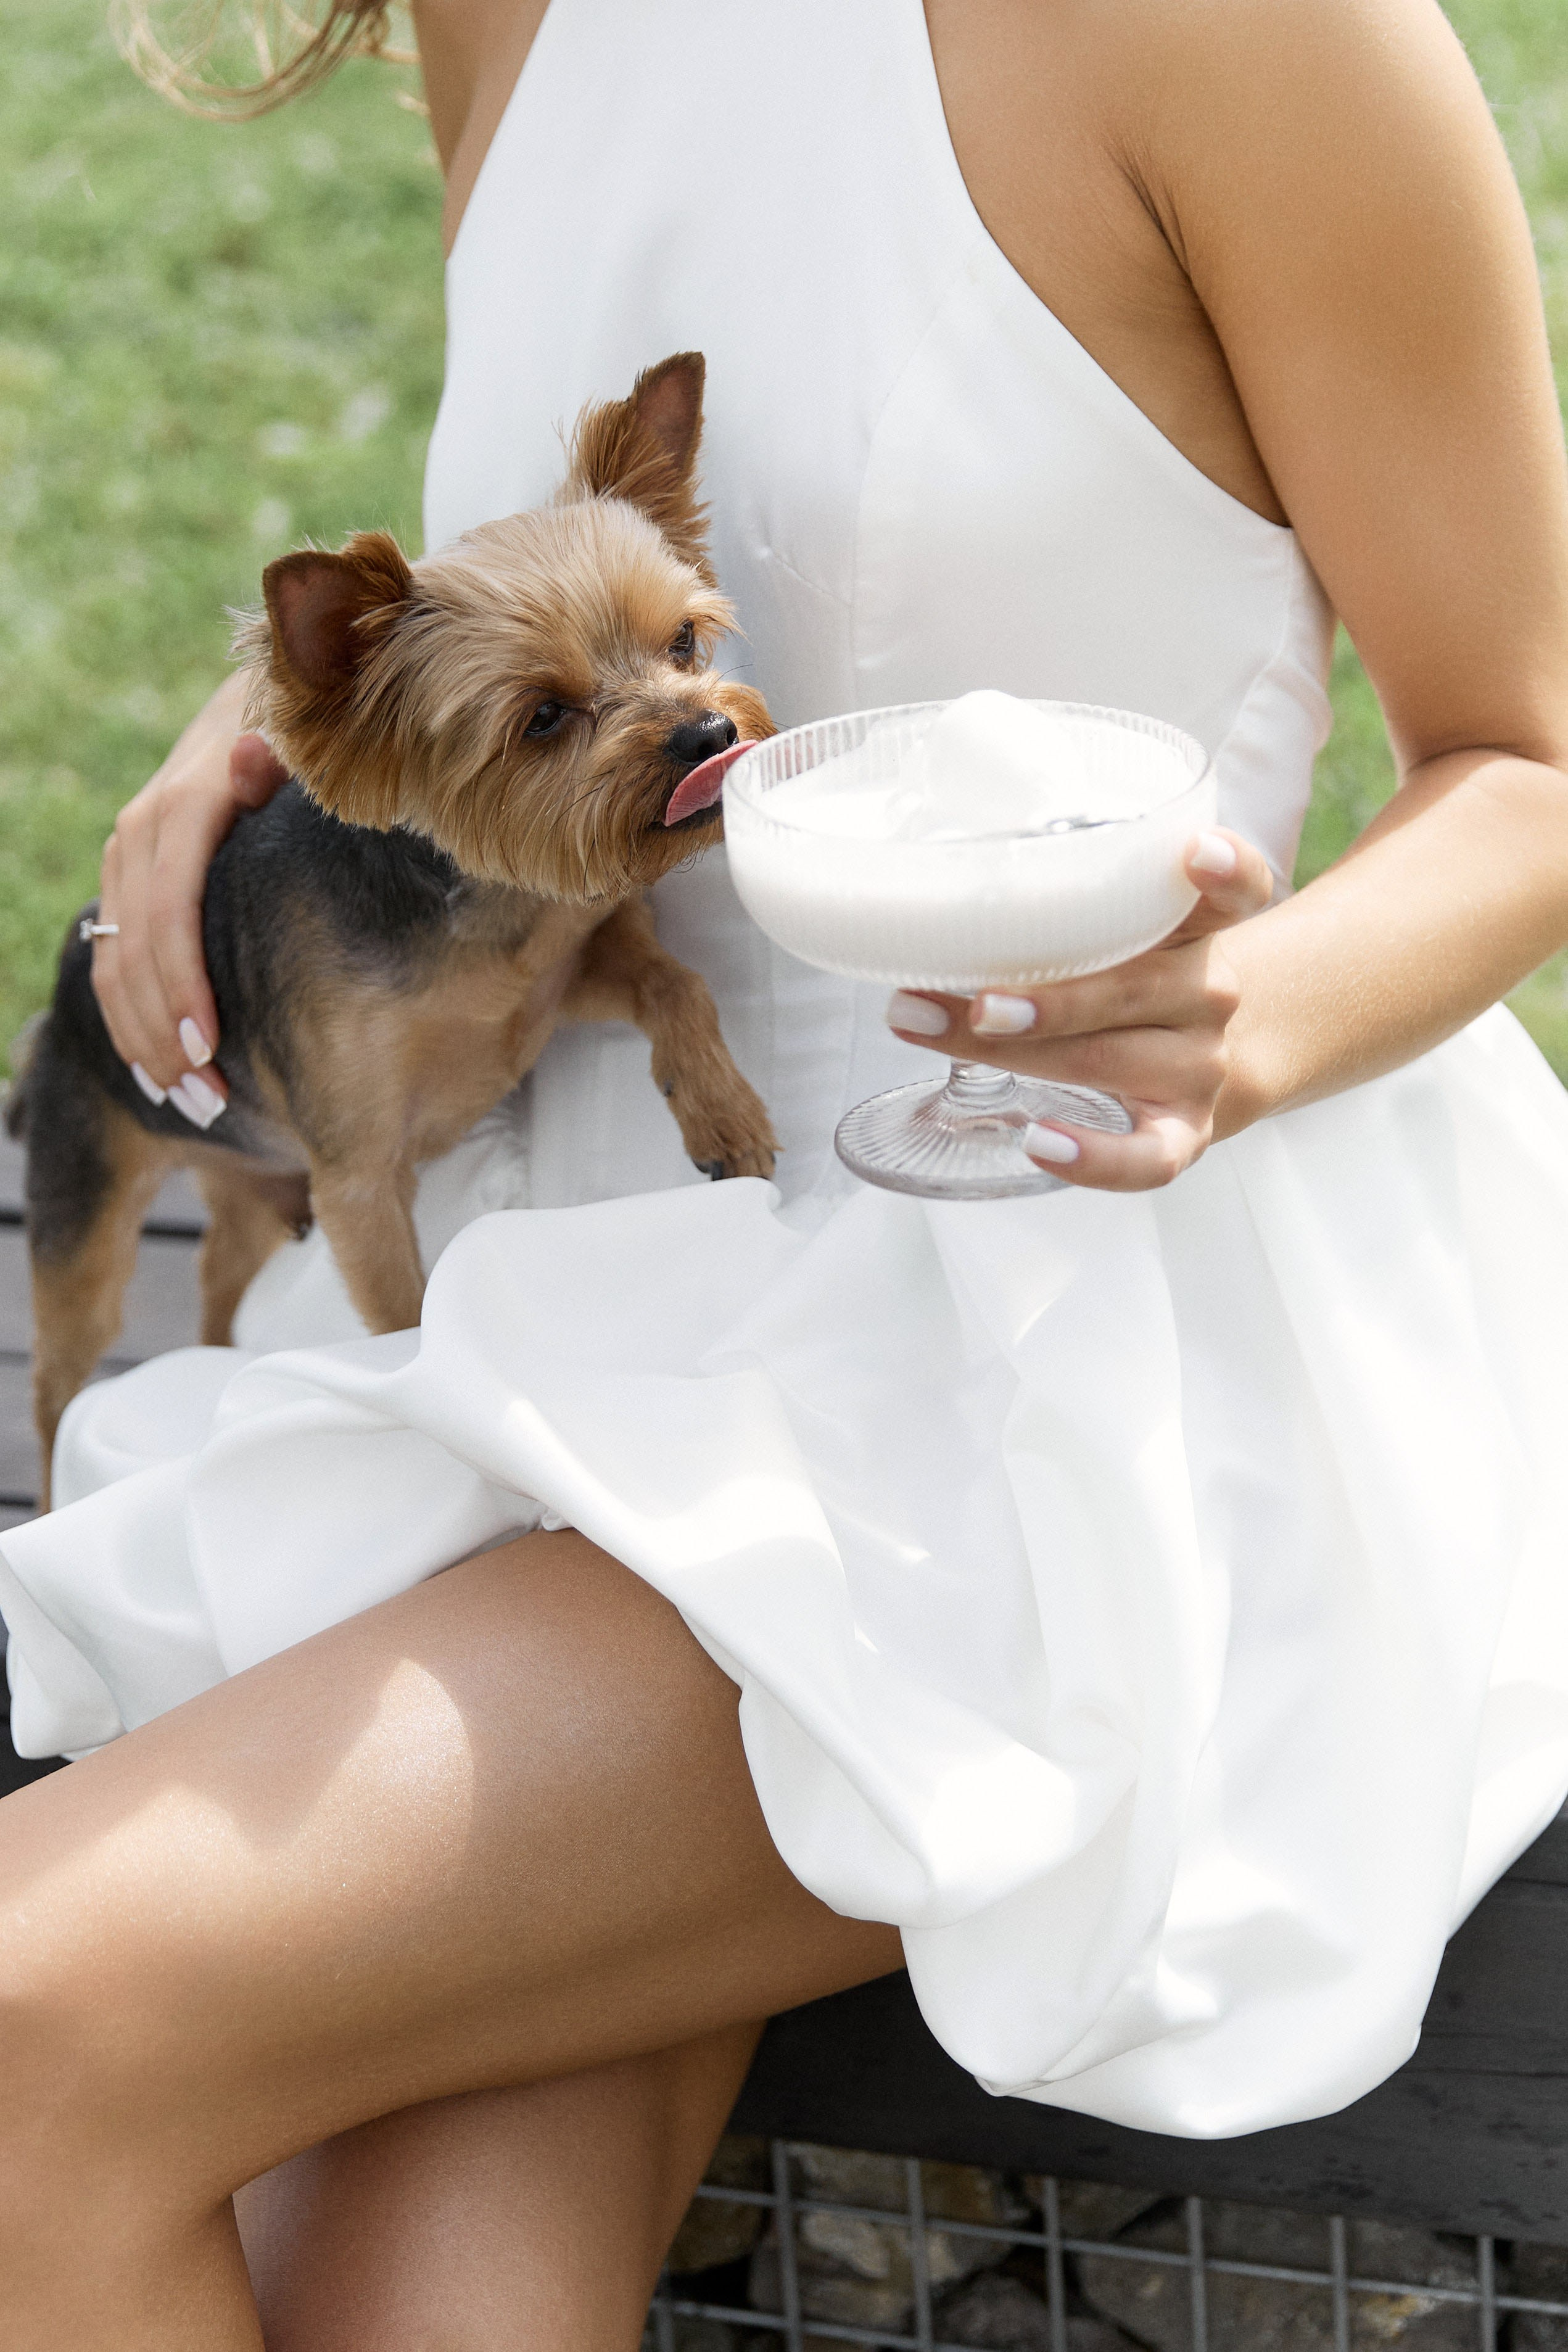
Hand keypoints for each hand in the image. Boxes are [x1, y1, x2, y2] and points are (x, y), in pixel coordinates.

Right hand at [92, 675, 286, 1125]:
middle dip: (167, 1032)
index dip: (185, 984)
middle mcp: (143, 833)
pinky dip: (131, 1019)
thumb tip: (249, 761)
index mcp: (185, 807)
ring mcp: (129, 856)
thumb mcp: (302, 744)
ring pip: (117, 962)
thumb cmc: (305, 736)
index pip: (171, 911)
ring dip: (146, 1039)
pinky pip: (116, 959)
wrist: (265, 700)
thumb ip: (276, 764)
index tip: (211, 1046)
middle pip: (138, 950)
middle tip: (211, 1097)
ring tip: (193, 1100)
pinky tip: (159, 1071)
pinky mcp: (131, 877)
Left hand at [885, 830, 1274, 1190]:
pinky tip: (1039, 1142)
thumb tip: (952, 904)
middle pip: (1128, 990)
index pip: (1236, 891)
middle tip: (976, 1000)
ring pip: (1110, 1061)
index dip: (1224, 869)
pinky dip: (1094, 1158)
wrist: (1201, 1059)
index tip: (1196, 854)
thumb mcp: (1132, 929)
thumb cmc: (1135, 982)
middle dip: (1044, 999)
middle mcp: (1210, 996)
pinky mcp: (1185, 1134)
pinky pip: (1148, 1159)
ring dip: (1019, 1055)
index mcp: (1201, 931)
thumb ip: (1079, 903)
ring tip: (948, 1036)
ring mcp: (1199, 1068)